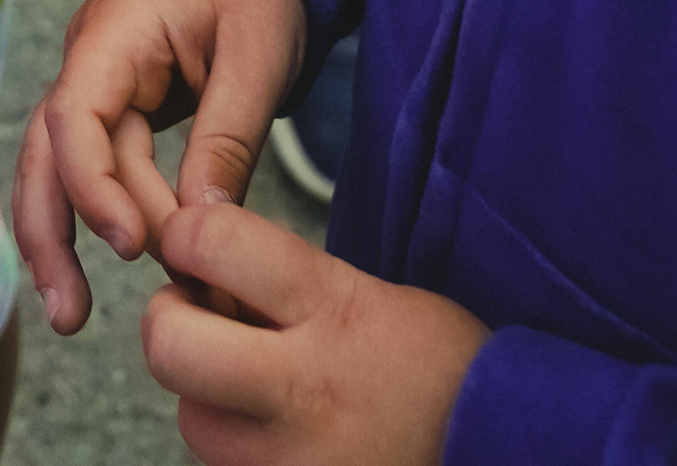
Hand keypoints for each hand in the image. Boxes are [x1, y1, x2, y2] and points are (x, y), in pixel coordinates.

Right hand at [14, 0, 305, 332]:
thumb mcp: (258, 54)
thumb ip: (226, 139)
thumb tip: (201, 227)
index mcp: (115, 32)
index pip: (74, 116)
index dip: (93, 187)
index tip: (134, 245)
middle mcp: (91, 57)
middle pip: (45, 150)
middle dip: (52, 232)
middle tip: (73, 316)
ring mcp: (100, 79)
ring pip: (60, 165)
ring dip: (63, 235)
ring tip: (73, 315)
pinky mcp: (120, 102)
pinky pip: (98, 164)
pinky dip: (101, 214)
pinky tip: (105, 266)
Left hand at [142, 197, 485, 464]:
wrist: (507, 451)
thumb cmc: (440, 365)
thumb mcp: (374, 292)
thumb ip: (287, 277)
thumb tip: (198, 256)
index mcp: (333, 311)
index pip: (212, 244)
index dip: (187, 233)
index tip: (195, 242)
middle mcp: (306, 389)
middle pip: (170, 344)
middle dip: (170, 322)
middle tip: (200, 315)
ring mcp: (296, 463)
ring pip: (191, 420)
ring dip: (204, 396)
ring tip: (249, 385)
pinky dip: (237, 449)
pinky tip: (273, 430)